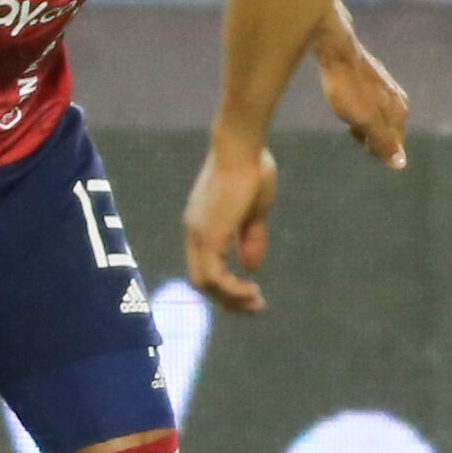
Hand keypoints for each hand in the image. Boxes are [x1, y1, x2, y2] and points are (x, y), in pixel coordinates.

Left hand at [183, 139, 278, 314]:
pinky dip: (232, 289)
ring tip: (256, 302)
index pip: (204, 264)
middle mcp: (194, 231)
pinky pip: (214, 277)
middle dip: (228, 299)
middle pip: (201, 280)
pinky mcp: (209, 235)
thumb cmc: (252, 168)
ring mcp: (199, 233)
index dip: (225, 284)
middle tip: (255, 306)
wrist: (242, 146)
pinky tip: (252, 290)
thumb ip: (251, 239)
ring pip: (205, 283)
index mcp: (202, 223)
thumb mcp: (255, 211)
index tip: (251, 291)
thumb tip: (251, 268)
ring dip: (231, 298)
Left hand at [318, 40, 408, 168]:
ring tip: (345, 111)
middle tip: (349, 123)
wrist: (337, 52)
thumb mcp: (365, 121)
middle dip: (367, 136)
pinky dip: (358, 109)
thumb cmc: (348, 89)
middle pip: (386, 133)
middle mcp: (399, 101)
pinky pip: (370, 105)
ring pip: (377, 119)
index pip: (393, 146)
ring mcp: (388, 89)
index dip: (373, 148)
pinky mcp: (374, 80)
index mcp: (400, 113)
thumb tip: (401, 164)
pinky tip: (346, 99)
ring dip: (361, 123)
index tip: (356, 135)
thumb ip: (383, 142)